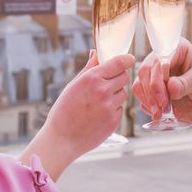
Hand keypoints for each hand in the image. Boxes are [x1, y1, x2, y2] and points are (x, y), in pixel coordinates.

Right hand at [22, 50, 134, 178]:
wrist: (62, 139)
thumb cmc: (64, 110)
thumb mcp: (73, 85)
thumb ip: (89, 68)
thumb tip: (96, 52)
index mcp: (91, 79)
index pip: (118, 63)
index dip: (126, 59)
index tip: (129, 59)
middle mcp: (103, 91)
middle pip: (123, 77)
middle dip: (117, 78)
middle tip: (105, 84)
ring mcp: (110, 106)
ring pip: (123, 93)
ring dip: (115, 94)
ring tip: (98, 102)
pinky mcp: (114, 120)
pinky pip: (120, 108)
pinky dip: (113, 108)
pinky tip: (98, 114)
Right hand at [131, 38, 191, 127]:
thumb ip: (186, 83)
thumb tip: (170, 87)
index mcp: (176, 49)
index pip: (159, 59)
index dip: (158, 78)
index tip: (165, 96)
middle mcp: (163, 59)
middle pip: (145, 71)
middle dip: (152, 92)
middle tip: (162, 107)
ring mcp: (156, 75)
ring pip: (139, 84)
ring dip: (148, 101)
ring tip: (160, 113)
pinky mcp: (153, 90)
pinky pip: (141, 97)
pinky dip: (148, 106)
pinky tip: (159, 113)